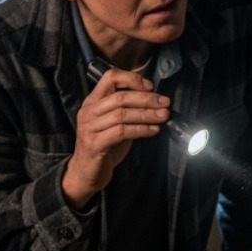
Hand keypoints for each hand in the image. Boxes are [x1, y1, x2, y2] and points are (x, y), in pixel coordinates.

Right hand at [61, 67, 169, 208]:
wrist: (86, 173)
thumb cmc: (104, 146)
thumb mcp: (115, 124)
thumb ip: (128, 110)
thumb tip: (155, 101)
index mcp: (92, 101)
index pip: (110, 77)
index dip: (132, 79)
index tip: (150, 87)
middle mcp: (88, 111)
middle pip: (120, 96)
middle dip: (146, 98)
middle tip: (165, 103)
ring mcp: (89, 127)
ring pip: (122, 114)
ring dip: (147, 114)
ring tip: (163, 116)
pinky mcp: (94, 143)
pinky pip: (122, 132)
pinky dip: (141, 129)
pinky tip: (153, 130)